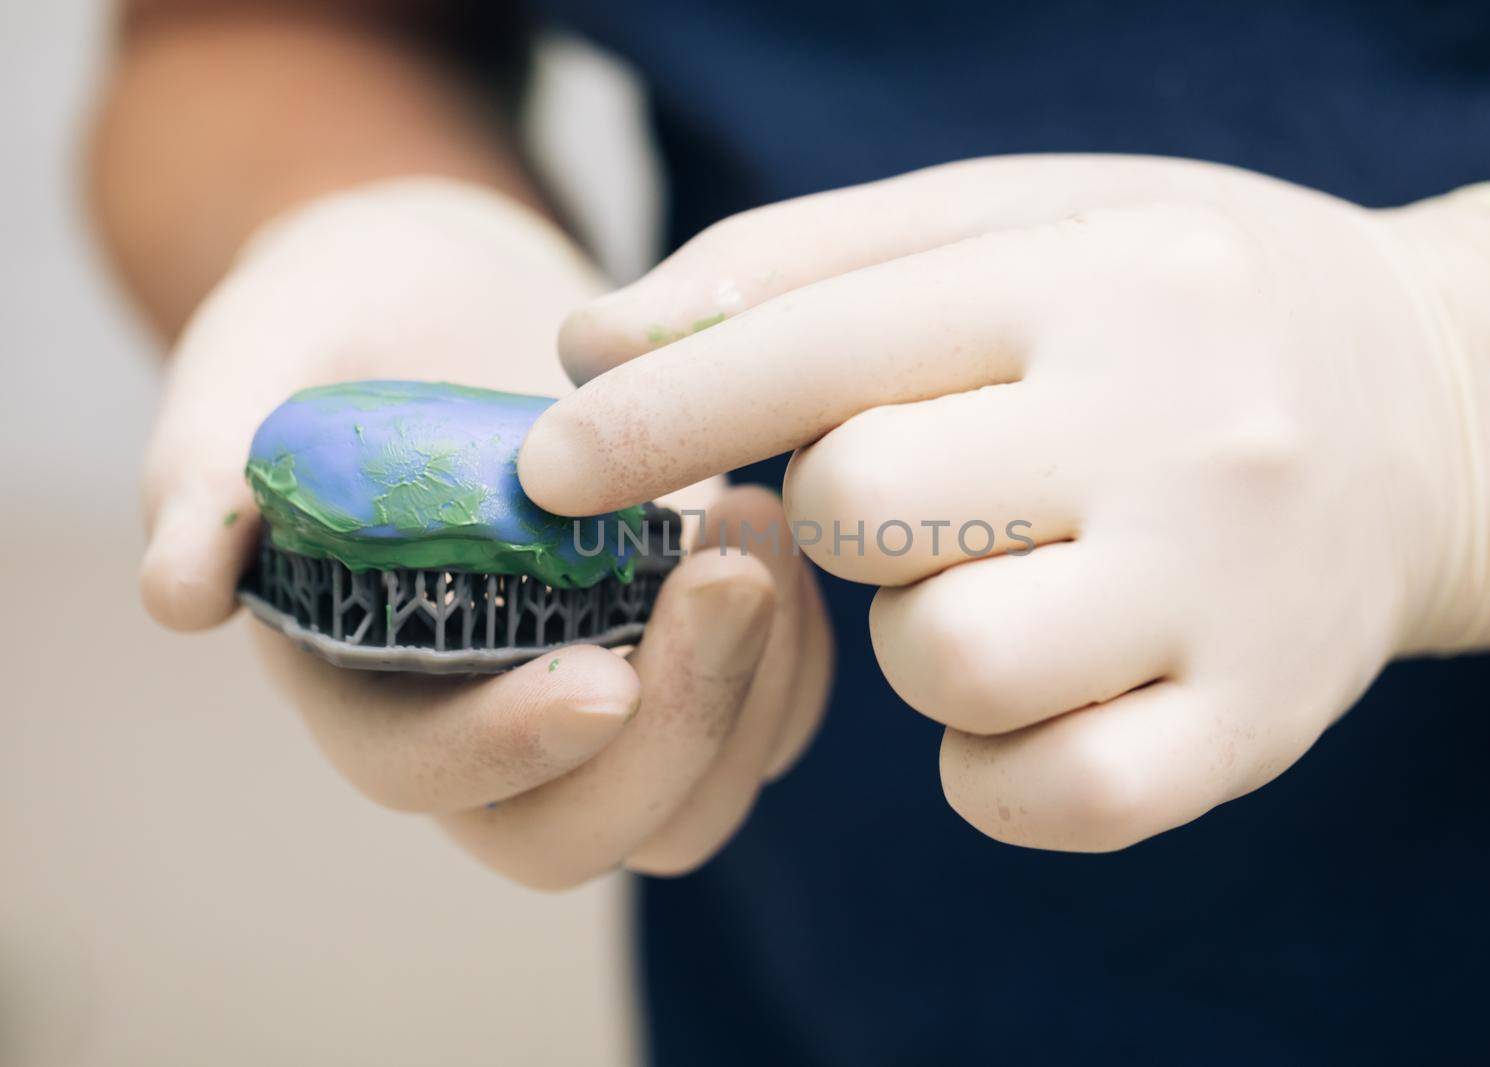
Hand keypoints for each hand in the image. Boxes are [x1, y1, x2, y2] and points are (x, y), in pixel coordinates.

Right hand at [141, 178, 830, 884]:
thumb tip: (179, 595)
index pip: (420, 772)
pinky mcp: (681, 648)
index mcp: (358, 671)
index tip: (604, 680)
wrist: (448, 289)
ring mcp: (595, 685)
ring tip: (765, 515)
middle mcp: (482, 712)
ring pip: (690, 798)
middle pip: (579, 830)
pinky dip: (797, 651)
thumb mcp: (251, 357)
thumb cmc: (335, 321)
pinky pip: (766, 713)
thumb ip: (204, 466)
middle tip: (733, 574)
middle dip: (672, 731)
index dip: (505, 750)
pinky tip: (784, 516)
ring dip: (752, 690)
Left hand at [521, 156, 1489, 851]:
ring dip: (919, 640)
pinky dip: (990, 764)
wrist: (1433, 406)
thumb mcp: (1011, 225)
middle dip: (830, 516)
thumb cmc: (1168, 306)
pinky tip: (1032, 687)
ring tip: (993, 581)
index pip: (822, 345)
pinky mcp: (1254, 724)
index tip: (551, 464)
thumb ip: (795, 270)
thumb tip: (591, 352)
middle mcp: (1177, 429)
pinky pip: (1045, 796)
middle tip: (900, 494)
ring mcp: (1226, 591)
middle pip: (867, 511)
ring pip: (952, 662)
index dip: (659, 414)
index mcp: (1097, 278)